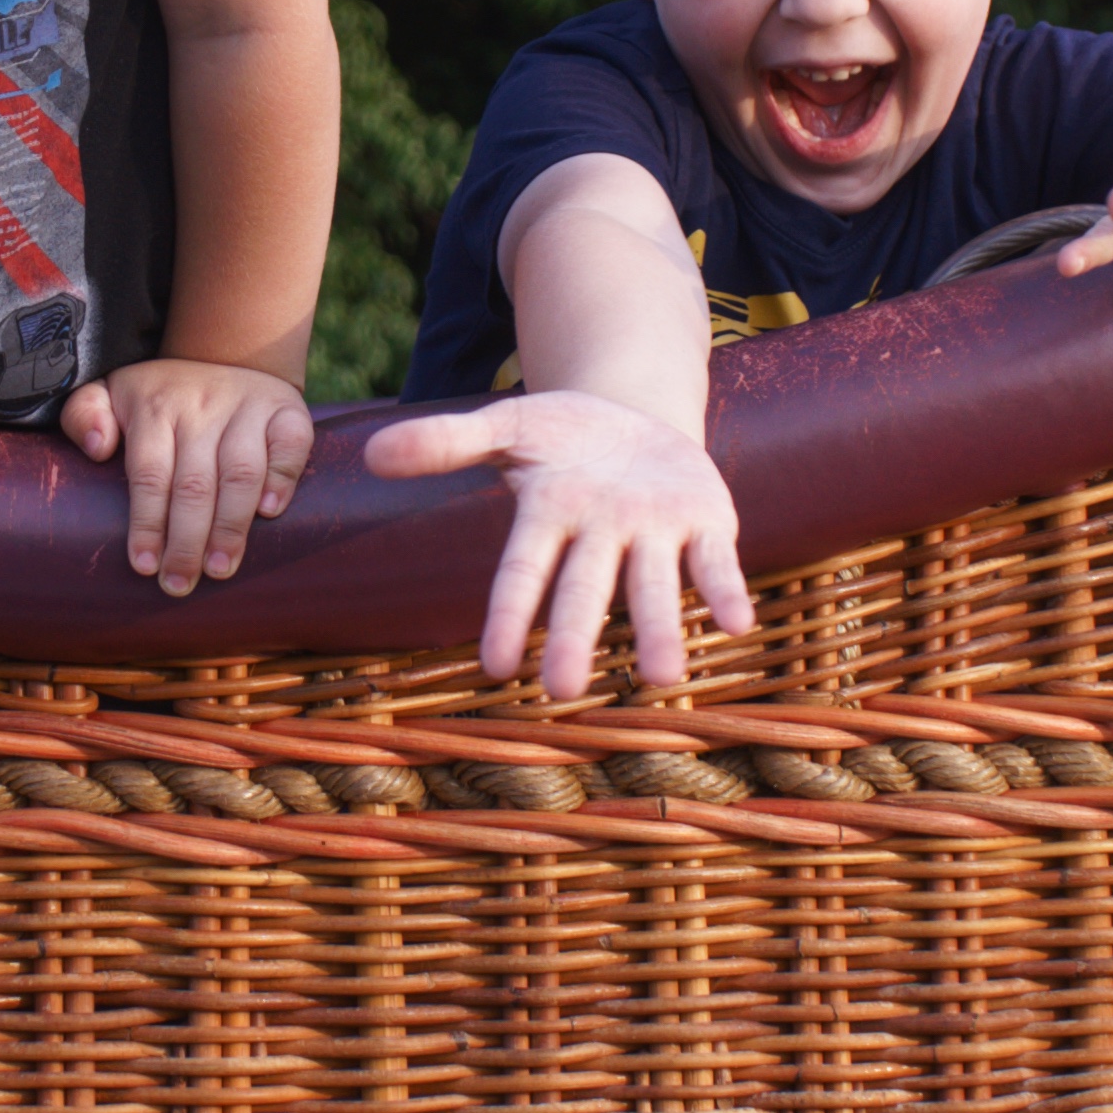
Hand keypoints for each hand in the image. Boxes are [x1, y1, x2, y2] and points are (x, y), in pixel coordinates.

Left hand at [63, 356, 315, 589]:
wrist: (226, 350)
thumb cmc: (161, 394)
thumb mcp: (111, 392)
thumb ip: (85, 414)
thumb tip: (96, 448)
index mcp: (155, 406)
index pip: (149, 473)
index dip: (148, 523)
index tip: (145, 565)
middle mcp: (203, 405)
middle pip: (195, 482)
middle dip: (187, 540)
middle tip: (180, 583)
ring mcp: (248, 406)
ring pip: (241, 470)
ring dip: (231, 524)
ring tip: (220, 568)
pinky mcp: (287, 409)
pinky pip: (292, 443)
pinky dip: (283, 478)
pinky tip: (269, 513)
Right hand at [366, 390, 757, 697]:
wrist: (637, 419)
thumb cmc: (563, 434)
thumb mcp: (510, 423)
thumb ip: (448, 441)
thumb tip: (373, 454)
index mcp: (549, 517)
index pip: (524, 572)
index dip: (511, 615)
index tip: (496, 666)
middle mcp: (601, 537)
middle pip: (584, 590)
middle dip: (576, 638)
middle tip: (566, 692)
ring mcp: (655, 534)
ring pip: (653, 587)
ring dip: (660, 631)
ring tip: (663, 679)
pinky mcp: (706, 524)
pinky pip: (715, 561)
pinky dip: (724, 591)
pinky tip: (739, 622)